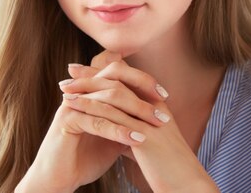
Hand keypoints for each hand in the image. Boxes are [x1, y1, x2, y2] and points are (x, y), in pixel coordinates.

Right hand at [16, 52, 164, 192]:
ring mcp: (72, 104)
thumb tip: (152, 113)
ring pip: (108, 101)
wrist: (60, 178)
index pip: (119, 75)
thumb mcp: (112, 135)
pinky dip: (119, 130)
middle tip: (164, 106)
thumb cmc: (84, 157)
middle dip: (142, 93)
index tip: (165, 95)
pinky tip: (137, 138)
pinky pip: (97, 122)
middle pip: (114, 80)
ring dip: (136, 112)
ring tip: (157, 124)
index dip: (142, 81)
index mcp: (90, 91)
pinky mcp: (66, 120)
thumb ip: (126, 120)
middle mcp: (80, 92)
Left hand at [63, 52, 220, 192]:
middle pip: (120, 80)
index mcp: (155, 104)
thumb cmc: (166, 166)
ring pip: (114, 95)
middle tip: (70, 71)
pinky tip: (74, 109)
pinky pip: (113, 116)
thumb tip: (116, 128)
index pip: (126, 78)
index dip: (104, 71)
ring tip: (65, 88)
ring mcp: (150, 119)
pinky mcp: (145, 135)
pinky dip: (91, 108)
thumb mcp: (149, 140)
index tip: (81, 69)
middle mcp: (154, 106)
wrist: (185, 185)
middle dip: (93, 74)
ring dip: (87, 89)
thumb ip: (133, 129)